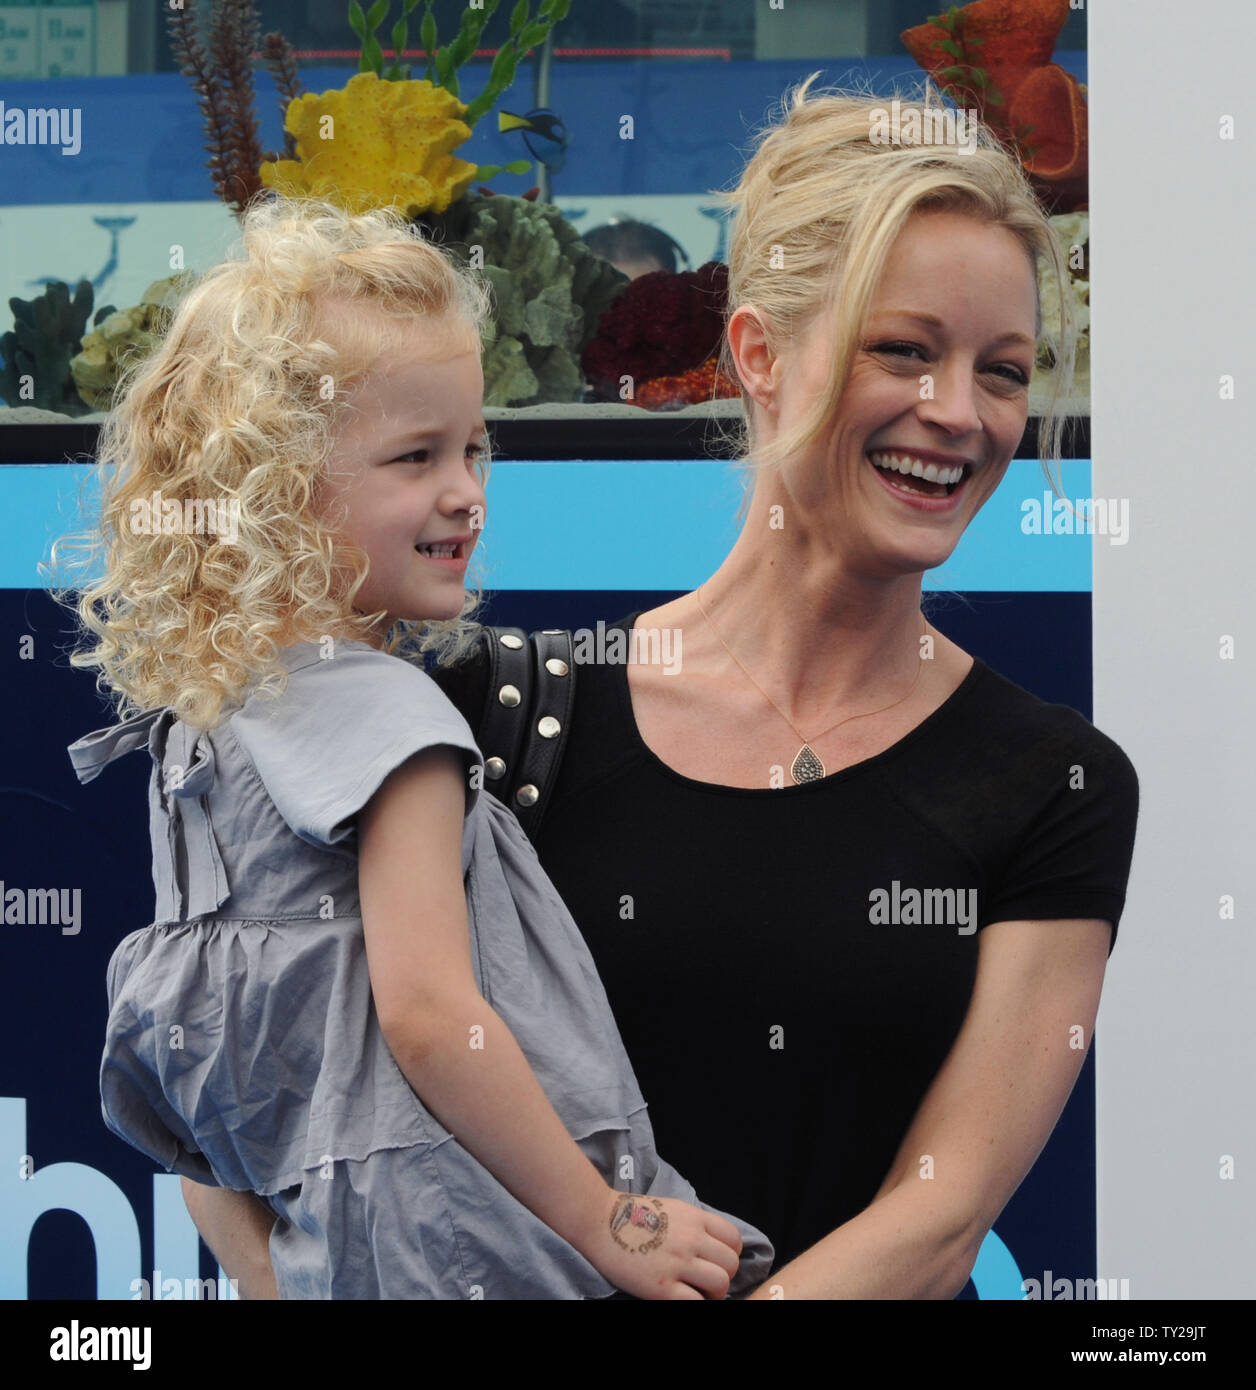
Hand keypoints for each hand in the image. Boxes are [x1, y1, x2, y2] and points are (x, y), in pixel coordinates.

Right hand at [588, 1191, 742, 1300]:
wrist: (598, 1220)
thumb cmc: (631, 1215)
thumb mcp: (670, 1208)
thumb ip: (693, 1224)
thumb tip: (710, 1245)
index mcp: (694, 1218)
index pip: (733, 1238)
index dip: (729, 1254)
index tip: (716, 1262)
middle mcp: (691, 1238)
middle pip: (731, 1264)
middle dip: (723, 1276)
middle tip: (706, 1282)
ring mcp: (677, 1263)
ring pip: (720, 1283)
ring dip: (712, 1293)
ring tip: (696, 1293)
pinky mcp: (661, 1287)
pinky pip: (695, 1302)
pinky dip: (695, 1304)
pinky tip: (680, 1299)